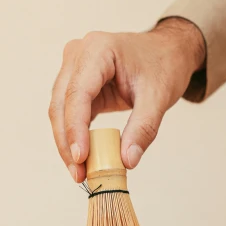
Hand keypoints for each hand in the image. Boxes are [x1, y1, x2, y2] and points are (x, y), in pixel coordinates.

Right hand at [49, 18, 204, 181]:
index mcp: (98, 50)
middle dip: (67, 143)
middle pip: (61, 104)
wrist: (166, 52)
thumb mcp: (158, 97)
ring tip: (80, 172)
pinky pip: (68, 114)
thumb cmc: (163, 66)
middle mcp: (78, 55)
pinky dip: (74, 137)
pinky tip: (82, 159)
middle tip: (79, 175)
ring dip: (67, 144)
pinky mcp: (76, 84)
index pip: (78, 93)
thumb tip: (127, 161)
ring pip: (59, 111)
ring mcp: (74, 68)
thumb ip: (143, 129)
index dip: (76, 128)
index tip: (81, 158)